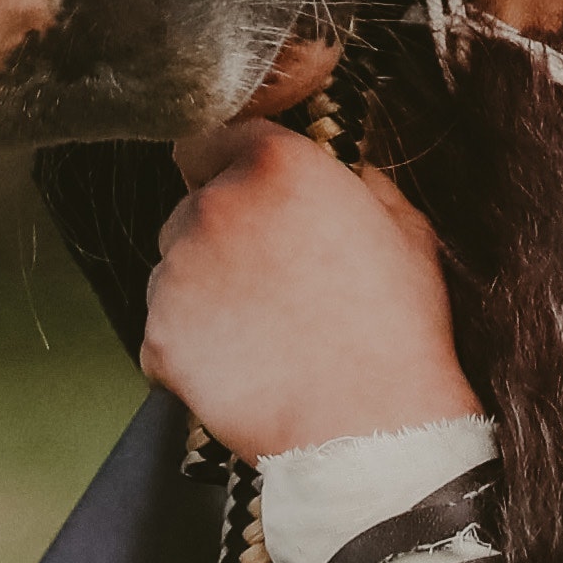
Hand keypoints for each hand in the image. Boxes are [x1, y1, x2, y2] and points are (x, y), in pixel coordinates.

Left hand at [140, 123, 474, 458]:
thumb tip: (341, 167)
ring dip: (203, 291)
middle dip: (221, 236)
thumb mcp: (405, 227)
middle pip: (192, 207)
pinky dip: (191, 349)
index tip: (243, 194)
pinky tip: (243, 369)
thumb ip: (359, 180)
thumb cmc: (397, 327)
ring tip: (261, 334)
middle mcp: (213, 206)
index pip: (213, 136)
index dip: (228, 165)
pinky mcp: (158, 337)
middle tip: (269, 281)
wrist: (369, 426)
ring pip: (174, 269)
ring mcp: (177, 273)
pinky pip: (164, 332)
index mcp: (274, 164)